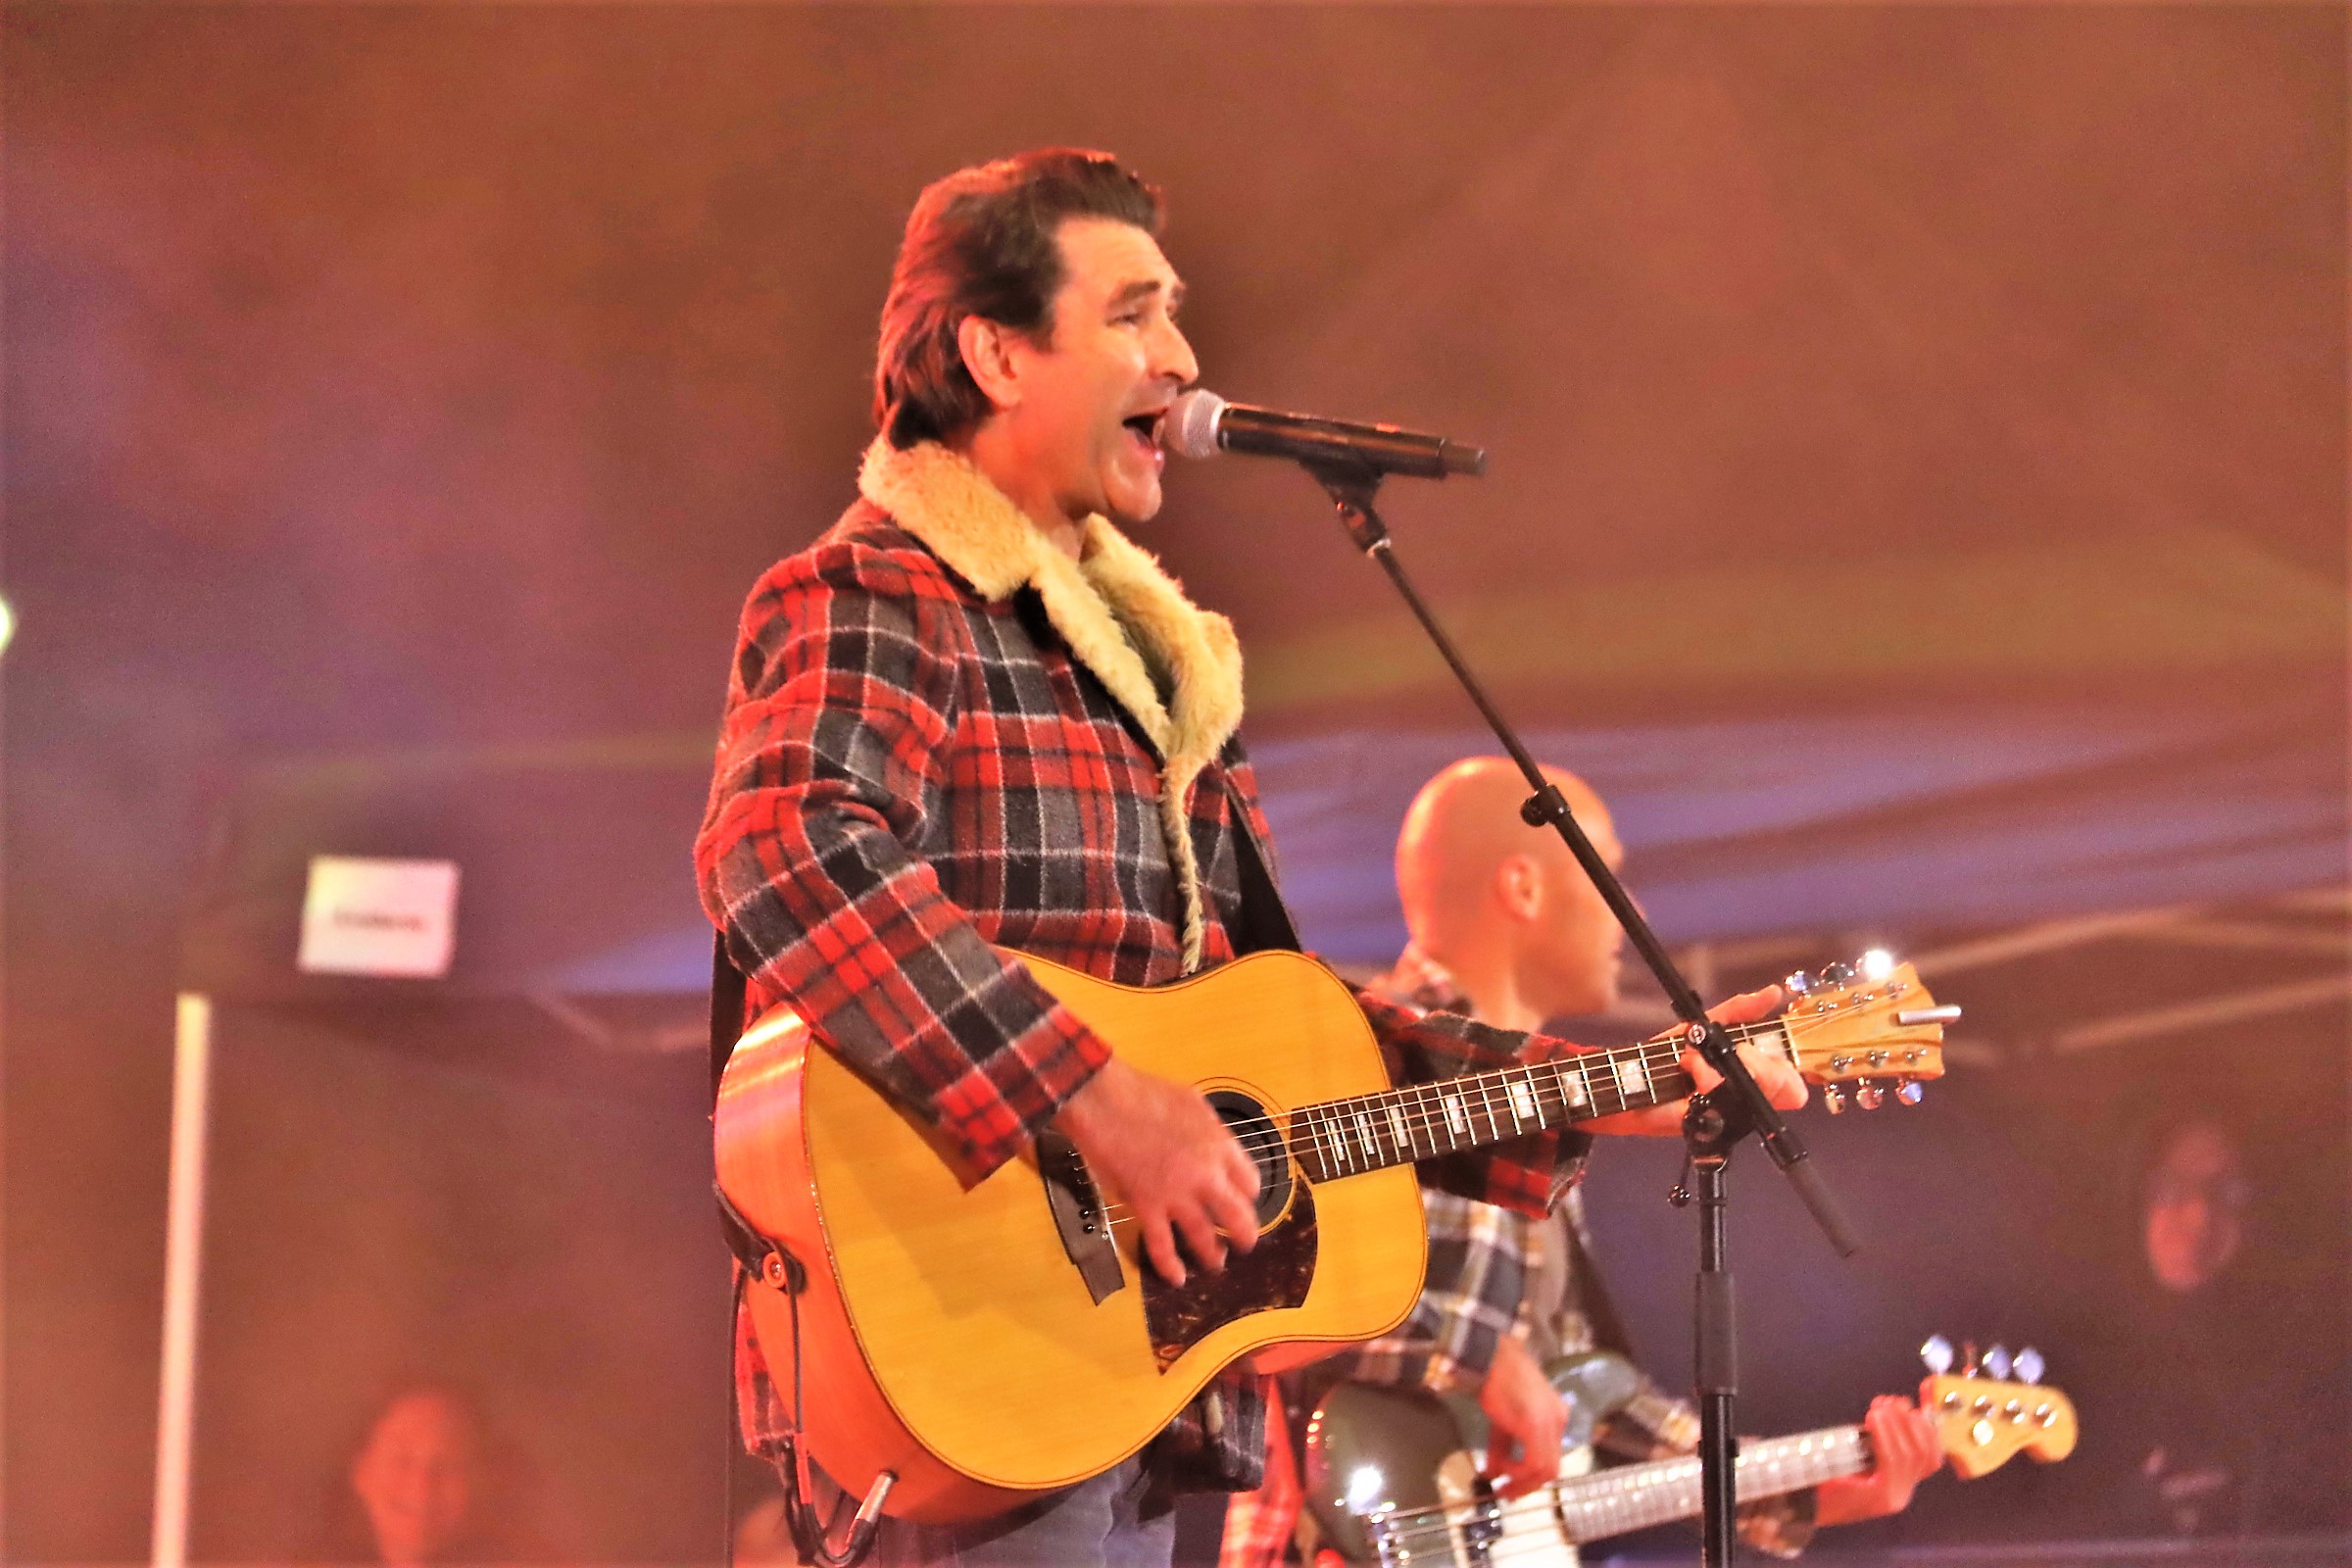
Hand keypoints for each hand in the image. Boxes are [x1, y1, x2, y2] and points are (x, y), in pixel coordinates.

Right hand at [1053, 1056, 1258, 1286]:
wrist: (1104, 1101)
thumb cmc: (1144, 1093)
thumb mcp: (1192, 1101)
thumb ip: (1210, 1129)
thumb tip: (1217, 1144)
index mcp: (1219, 1146)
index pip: (1249, 1182)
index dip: (1248, 1195)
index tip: (1242, 1200)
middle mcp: (1205, 1175)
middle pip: (1238, 1216)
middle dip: (1245, 1235)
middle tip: (1245, 1243)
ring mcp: (1176, 1195)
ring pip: (1204, 1238)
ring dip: (1212, 1255)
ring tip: (1216, 1264)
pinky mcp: (1146, 1207)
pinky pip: (1162, 1246)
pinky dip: (1170, 1267)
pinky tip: (1177, 1277)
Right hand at [1477, 1335, 1566, 1497]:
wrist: (1489, 1356)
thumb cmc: (1495, 1378)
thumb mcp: (1502, 1418)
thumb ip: (1503, 1445)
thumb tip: (1493, 1472)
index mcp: (1556, 1415)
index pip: (1550, 1455)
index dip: (1530, 1475)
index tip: (1510, 1484)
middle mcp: (1559, 1421)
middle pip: (1552, 1467)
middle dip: (1528, 1485)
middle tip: (1507, 1493)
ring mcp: (1549, 1423)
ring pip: (1546, 1470)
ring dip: (1522, 1483)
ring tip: (1501, 1486)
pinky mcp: (1535, 1427)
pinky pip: (1534, 1463)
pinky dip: (1517, 1472)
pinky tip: (1501, 1470)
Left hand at [1583, 985, 1807, 1136]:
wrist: (1627, 1076)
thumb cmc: (1666, 1057)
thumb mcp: (1703, 1027)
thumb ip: (1739, 1011)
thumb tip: (1772, 993)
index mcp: (1751, 1079)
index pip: (1794, 1083)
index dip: (1785, 1066)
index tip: (1752, 1047)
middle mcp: (1745, 1101)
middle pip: (1787, 1089)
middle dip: (1760, 1064)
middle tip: (1731, 1052)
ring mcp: (1728, 1116)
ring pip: (1757, 1096)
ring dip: (1725, 1069)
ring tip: (1695, 1061)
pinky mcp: (1708, 1125)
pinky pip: (1726, 1105)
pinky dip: (1708, 1080)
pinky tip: (1689, 1072)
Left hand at [1813, 1391, 1943, 1525]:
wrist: (1805, 1500)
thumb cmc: (1828, 1472)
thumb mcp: (1859, 1452)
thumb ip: (1880, 1436)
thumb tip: (1898, 1405)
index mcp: (1901, 1484)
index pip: (1932, 1457)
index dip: (1927, 1428)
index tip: (1909, 1404)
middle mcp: (1903, 1493)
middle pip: (1924, 1454)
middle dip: (1909, 1422)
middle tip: (1888, 1403)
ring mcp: (1894, 1496)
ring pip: (1911, 1455)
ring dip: (1896, 1425)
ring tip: (1878, 1409)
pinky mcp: (1881, 1496)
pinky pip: (1892, 1461)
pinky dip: (1886, 1436)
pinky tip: (1874, 1420)